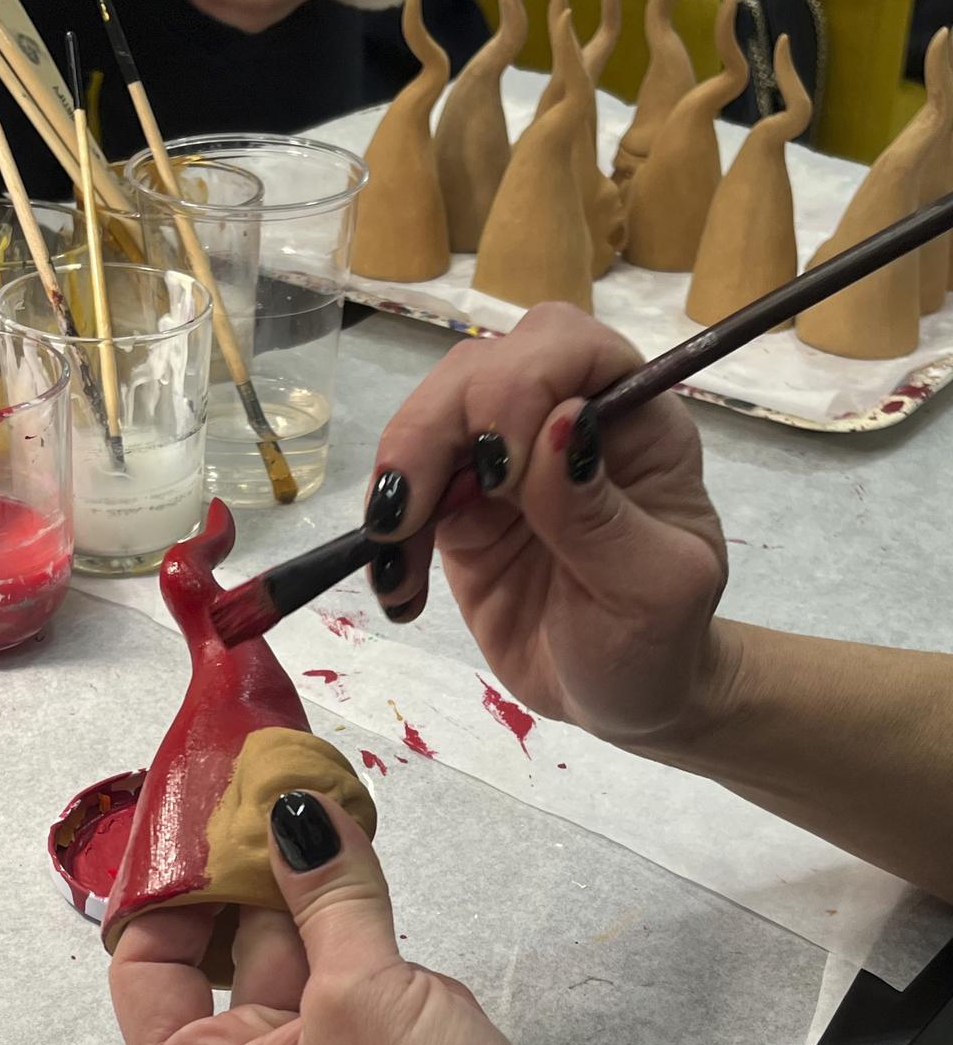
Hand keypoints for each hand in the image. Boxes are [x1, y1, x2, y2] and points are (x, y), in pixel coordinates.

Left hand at [110, 789, 690, 1044]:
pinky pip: (355, 957)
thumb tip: (294, 807)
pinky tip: (358, 832)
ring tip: (306, 778)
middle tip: (260, 768)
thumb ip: (327, 894)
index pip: (147, 967)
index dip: (168, 887)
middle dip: (245, 865)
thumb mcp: (361, 998)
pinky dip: (358, 904)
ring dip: (306, 875)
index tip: (201, 806)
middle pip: (226, 947)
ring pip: (298, 944)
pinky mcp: (385, 1042)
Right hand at [365, 303, 731, 742]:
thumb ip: (601, 513)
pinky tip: (399, 590)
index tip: (495, 472)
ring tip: (394, 558)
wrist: (621, 696)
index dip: (519, 386)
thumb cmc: (658, 642)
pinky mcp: (460, 509)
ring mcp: (505, 463)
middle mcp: (565, 421)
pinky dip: (387, 532)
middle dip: (434, 428)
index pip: (570, 348)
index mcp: (634, 421)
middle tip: (410, 513)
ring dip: (398, 477)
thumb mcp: (655, 589)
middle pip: (480, 369)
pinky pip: (405, 489)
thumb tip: (559, 424)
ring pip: (432, 418)